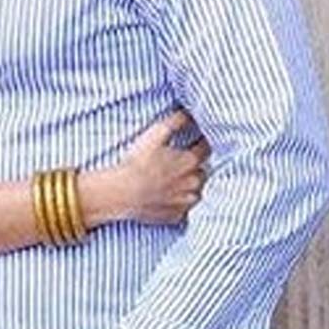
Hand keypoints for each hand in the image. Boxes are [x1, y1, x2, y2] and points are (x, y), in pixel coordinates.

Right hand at [81, 110, 208, 228]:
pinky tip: (168, 196)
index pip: (205, 148)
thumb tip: (188, 112)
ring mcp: (186, 201)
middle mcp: (194, 182)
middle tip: (181, 160)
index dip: (201, 142)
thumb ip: (175, 121)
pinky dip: (180, 202)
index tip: (196, 139)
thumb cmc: (138, 162)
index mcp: (190, 161)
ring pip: (196, 191)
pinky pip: (184, 208)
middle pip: (203, 170)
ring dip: (190, 185)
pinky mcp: (177, 216)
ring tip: (175, 180)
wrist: (123, 193)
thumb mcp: (155, 134)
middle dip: (196, 165)